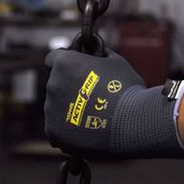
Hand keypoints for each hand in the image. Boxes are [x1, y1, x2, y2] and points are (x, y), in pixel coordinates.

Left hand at [44, 47, 183, 158]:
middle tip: (91, 97)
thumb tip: (96, 52)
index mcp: (65, 63)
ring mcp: (51, 109)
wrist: (133, 124)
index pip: (53, 59)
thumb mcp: (116, 62)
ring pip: (55, 107)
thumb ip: (99, 56)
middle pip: (56, 84)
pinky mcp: (53, 132)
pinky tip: (86, 130)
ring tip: (92, 117)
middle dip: (69, 88)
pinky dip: (67, 129)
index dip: (65, 64)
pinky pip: (57, 127)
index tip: (75, 71)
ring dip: (68, 109)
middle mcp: (53, 84)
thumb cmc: (128, 90)